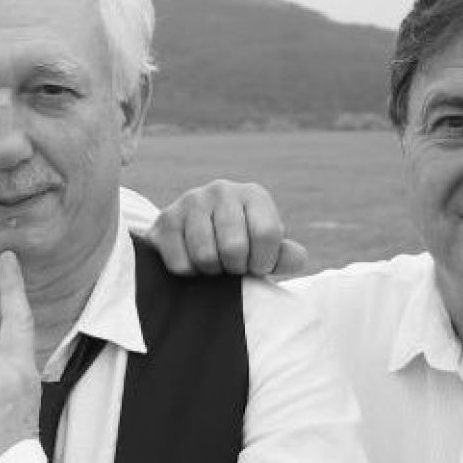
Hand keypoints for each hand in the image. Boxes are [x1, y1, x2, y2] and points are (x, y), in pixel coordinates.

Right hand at [149, 179, 307, 277]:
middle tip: (232, 266)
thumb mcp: (265, 250)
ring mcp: (191, 201)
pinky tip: (191, 260)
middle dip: (235, 269)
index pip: (267, 233)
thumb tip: (297, 258)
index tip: (257, 266)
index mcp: (253, 195)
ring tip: (213, 264)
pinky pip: (180, 263)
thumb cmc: (238, 246)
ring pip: (205, 256)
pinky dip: (189, 272)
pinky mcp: (165, 219)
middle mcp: (222, 190)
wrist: (191, 237)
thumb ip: (284, 256)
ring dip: (211, 272)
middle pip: (234, 248)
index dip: (263, 262)